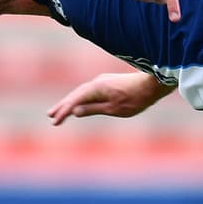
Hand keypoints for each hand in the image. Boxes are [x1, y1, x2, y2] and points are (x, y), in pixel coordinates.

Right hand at [47, 72, 172, 124]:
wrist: (152, 84)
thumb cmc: (135, 99)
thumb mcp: (113, 108)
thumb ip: (93, 109)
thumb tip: (75, 111)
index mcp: (96, 88)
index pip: (75, 101)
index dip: (64, 111)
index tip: (55, 121)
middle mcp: (96, 82)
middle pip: (75, 95)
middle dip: (63, 106)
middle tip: (50, 116)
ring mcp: (102, 82)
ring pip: (81, 93)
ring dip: (70, 102)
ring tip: (60, 111)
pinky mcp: (107, 83)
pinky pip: (89, 92)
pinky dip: (80, 99)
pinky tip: (78, 104)